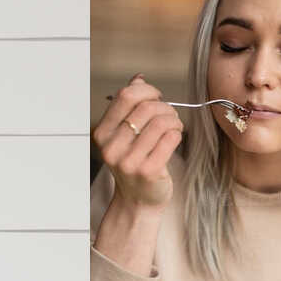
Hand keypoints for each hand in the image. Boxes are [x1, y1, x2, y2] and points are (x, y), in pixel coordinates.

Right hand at [93, 73, 181, 209]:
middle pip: (145, 108)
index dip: (147, 90)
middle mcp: (111, 147)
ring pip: (160, 122)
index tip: (157, 97)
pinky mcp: (147, 172)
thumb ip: (129, 107)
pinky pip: (170, 139)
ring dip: (174, 120)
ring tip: (175, 126)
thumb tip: (138, 78)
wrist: (137, 201)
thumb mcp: (124, 135)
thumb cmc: (134, 163)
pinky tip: (176, 138)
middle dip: (165, 107)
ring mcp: (128, 161)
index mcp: (102, 133)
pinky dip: (177, 134)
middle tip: (171, 115)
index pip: (126, 96)